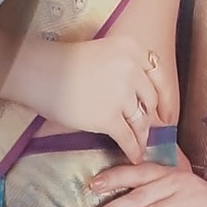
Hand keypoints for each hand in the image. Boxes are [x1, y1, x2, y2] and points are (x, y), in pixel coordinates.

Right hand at [29, 35, 168, 163]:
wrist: (40, 73)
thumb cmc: (64, 63)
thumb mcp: (104, 52)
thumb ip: (125, 68)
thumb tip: (140, 98)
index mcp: (132, 49)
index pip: (159, 76)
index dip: (167, 97)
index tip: (167, 112)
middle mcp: (132, 69)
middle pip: (150, 100)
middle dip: (152, 119)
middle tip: (151, 131)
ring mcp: (121, 94)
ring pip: (140, 121)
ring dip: (142, 137)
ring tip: (141, 146)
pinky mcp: (108, 117)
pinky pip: (127, 137)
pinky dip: (132, 149)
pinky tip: (133, 157)